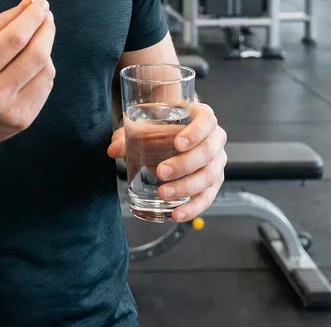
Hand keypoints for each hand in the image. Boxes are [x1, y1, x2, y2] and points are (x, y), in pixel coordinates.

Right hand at [0, 0, 55, 151]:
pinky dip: (43, 70)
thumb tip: (28, 5)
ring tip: (35, 43)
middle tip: (46, 17)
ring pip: (46, 71)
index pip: (16, 37)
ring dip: (46, 50)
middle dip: (47, 29)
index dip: (33, 17)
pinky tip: (32, 66)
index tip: (41, 4)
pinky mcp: (23, 121)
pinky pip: (45, 88)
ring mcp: (11, 111)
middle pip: (37, 54)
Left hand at [107, 101, 226, 222]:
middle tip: (161, 172)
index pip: (206, 121)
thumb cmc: (163, 124)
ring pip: (209, 177)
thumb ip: (129, 134)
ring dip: (186, 188)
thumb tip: (113, 150)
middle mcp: (215, 138)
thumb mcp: (147, 123)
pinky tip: (177, 214)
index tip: (177, 143)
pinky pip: (208, 197)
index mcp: (203, 116)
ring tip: (163, 193)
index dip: (195, 132)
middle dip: (184, 165)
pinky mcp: (213, 182)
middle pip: (207, 152)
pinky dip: (193, 207)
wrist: (175, 130)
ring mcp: (217, 161)